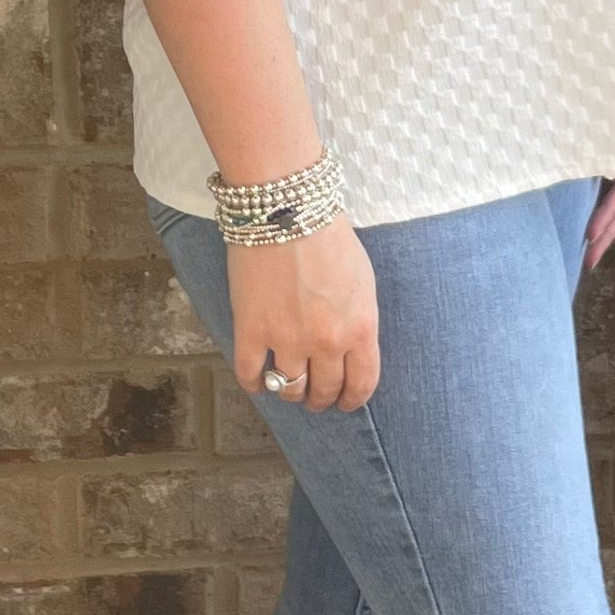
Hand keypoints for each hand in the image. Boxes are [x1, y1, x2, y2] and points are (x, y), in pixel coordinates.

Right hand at [227, 212, 380, 411]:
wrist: (287, 211)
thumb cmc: (329, 238)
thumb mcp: (363, 282)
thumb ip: (359, 320)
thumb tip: (352, 348)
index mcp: (360, 328)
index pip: (362, 383)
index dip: (353, 399)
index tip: (346, 402)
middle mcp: (326, 342)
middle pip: (325, 389)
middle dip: (321, 398)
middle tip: (316, 396)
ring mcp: (287, 339)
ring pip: (290, 389)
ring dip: (291, 393)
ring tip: (288, 387)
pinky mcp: (252, 331)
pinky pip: (251, 375)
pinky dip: (255, 384)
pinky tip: (259, 382)